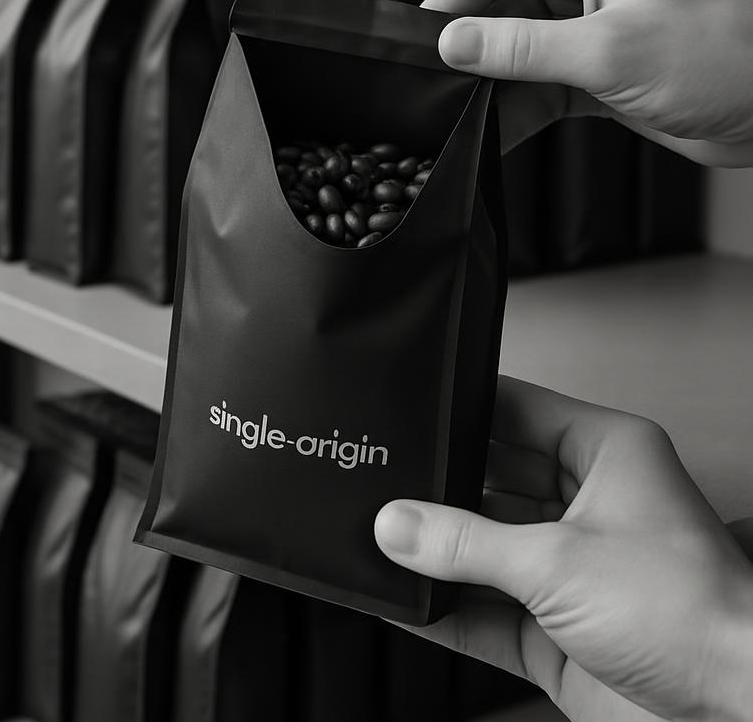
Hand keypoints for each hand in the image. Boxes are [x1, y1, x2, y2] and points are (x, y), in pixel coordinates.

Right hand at [374, 376, 752, 721]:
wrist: (735, 716)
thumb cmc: (700, 616)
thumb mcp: (559, 562)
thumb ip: (466, 544)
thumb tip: (399, 525)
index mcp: (605, 455)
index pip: (516, 411)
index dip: (466, 408)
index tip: (412, 411)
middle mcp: (587, 506)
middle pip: (492, 481)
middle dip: (442, 489)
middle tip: (386, 487)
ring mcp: (570, 570)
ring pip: (485, 549)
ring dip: (439, 556)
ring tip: (383, 545)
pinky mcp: (556, 631)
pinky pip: (485, 614)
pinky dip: (446, 614)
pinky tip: (406, 605)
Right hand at [421, 0, 752, 166]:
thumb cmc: (728, 53)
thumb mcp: (607, 50)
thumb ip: (520, 49)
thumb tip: (454, 43)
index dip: (449, 5)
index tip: (419, 46)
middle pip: (494, 9)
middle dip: (469, 52)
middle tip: (436, 88)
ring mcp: (586, 23)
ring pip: (511, 52)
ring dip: (490, 86)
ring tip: (462, 115)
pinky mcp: (592, 67)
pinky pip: (534, 85)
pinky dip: (514, 109)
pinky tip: (494, 131)